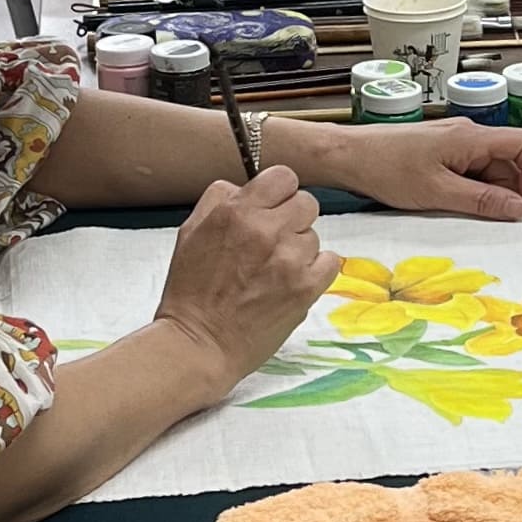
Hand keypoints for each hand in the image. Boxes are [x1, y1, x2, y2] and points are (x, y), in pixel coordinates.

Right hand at [153, 164, 339, 394]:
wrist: (199, 344)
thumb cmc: (190, 292)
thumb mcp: (191, 232)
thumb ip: (220, 200)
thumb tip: (245, 186)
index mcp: (236, 212)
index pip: (284, 177)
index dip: (279, 192)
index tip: (273, 207)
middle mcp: (266, 231)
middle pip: (306, 203)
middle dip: (291, 219)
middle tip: (273, 242)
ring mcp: (289, 260)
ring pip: (314, 235)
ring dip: (298, 249)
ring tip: (273, 271)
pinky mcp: (306, 288)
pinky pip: (331, 261)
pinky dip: (316, 270)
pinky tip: (293, 281)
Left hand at [314, 114, 521, 221]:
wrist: (347, 156)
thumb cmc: (387, 169)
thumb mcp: (438, 193)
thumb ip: (482, 200)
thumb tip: (519, 208)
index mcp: (470, 137)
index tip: (520, 205)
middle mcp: (466, 134)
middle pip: (507, 159)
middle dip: (507, 189)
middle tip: (490, 217)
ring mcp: (452, 141)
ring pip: (487, 166)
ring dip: (486, 191)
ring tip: (464, 212)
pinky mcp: (438, 151)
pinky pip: (467, 168)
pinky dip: (468, 188)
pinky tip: (450, 203)